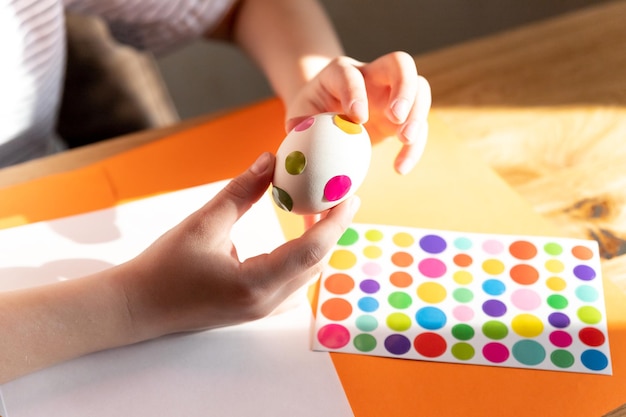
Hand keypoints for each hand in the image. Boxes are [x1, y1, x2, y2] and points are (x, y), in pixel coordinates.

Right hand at [120, 152, 358, 336]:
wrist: (138, 306)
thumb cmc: (164, 267)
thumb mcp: (203, 223)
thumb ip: (241, 191)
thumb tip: (270, 161)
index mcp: (255, 284)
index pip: (312, 250)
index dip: (336, 220)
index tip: (350, 194)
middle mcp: (266, 303)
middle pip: (316, 263)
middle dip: (331, 229)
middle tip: (335, 196)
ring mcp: (263, 311)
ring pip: (307, 275)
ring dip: (317, 244)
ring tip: (315, 211)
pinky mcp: (256, 310)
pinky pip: (294, 285)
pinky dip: (302, 259)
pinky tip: (294, 239)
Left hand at [285, 51, 430, 174]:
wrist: (327, 115)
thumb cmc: (311, 114)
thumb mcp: (300, 116)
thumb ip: (299, 124)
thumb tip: (296, 137)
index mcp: (340, 73)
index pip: (350, 73)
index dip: (355, 91)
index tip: (357, 118)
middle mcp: (372, 75)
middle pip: (400, 63)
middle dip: (403, 88)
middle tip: (395, 118)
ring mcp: (393, 92)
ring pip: (420, 89)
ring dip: (417, 115)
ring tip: (404, 140)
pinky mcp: (404, 114)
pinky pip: (419, 125)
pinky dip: (414, 146)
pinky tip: (400, 167)